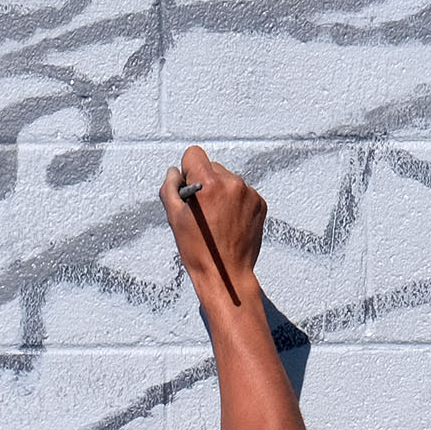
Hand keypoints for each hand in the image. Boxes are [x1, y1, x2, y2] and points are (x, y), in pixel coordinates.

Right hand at [161, 145, 265, 305]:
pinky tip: (229, 222)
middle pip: (212, 167)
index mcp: (209, 184)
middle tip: (201, 211)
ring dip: (221, 192)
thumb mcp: (174, 218)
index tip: (188, 189)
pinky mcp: (260, 204)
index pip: (194, 154)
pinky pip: (243, 193)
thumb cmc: (198, 250)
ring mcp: (249, 194)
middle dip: (204, 183)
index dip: (187, 170)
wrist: (227, 275)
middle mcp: (232, 183)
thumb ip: (170, 188)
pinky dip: (235, 202)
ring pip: (228, 180)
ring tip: (216, 219)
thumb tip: (175, 172)